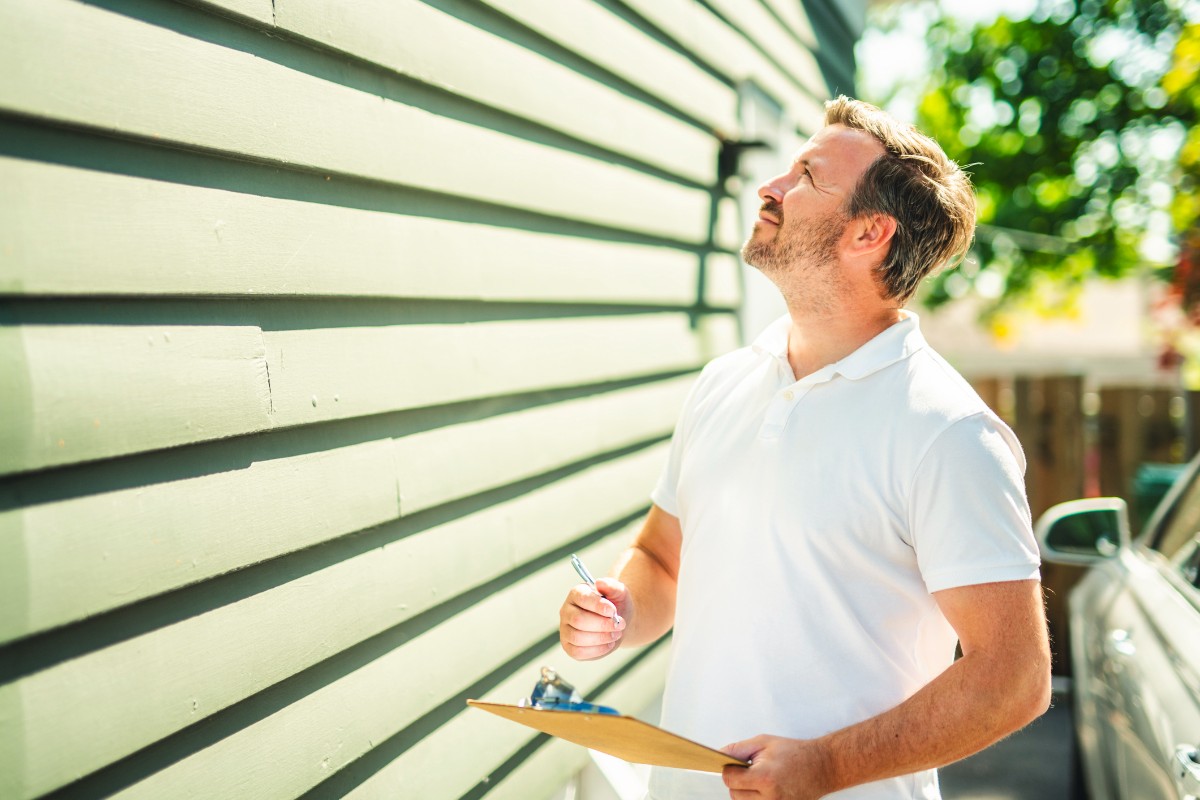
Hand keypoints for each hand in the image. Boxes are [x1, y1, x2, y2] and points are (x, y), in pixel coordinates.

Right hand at [558, 577, 628, 660]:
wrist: (618, 622)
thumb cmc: (616, 605)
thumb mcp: (619, 592)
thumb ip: (611, 585)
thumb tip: (599, 582)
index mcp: (576, 593)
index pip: (582, 598)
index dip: (598, 606)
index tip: (613, 612)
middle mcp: (566, 610)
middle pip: (579, 620)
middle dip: (602, 625)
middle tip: (619, 625)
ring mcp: (565, 629)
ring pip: (578, 637)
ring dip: (601, 638)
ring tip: (616, 634)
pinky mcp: (569, 646)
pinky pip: (578, 652)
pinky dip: (597, 650)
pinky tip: (608, 644)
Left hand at [721, 735, 835, 799]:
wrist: (822, 766)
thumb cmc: (795, 753)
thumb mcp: (764, 742)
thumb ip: (738, 749)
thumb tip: (720, 755)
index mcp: (765, 777)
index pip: (730, 779)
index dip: (729, 770)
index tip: (735, 765)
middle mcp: (770, 797)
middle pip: (734, 794)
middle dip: (738, 781)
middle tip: (752, 770)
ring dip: (746, 792)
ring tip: (761, 779)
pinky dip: (756, 798)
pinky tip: (766, 788)